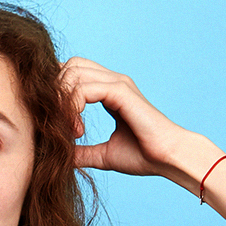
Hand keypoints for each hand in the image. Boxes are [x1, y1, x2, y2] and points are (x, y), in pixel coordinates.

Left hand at [60, 57, 192, 183]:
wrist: (168, 159)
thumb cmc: (144, 156)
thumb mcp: (104, 154)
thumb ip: (82, 152)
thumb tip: (61, 157)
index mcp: (110, 91)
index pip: (74, 73)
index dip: (58, 91)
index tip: (56, 123)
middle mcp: (114, 81)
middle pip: (70, 65)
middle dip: (57, 92)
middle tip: (60, 126)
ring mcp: (118, 83)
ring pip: (74, 72)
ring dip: (63, 101)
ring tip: (72, 131)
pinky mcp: (121, 92)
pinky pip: (85, 88)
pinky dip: (73, 106)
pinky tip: (78, 130)